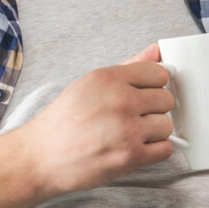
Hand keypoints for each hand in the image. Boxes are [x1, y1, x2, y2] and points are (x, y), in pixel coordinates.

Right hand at [18, 44, 176, 196]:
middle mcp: (120, 100)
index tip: (144, 94)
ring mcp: (126, 129)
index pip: (159, 73)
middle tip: (134, 117)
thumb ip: (128, 67)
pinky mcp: (130, 156)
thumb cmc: (64, 121)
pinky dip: (154, 151)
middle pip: (166, 99)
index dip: (153, 86)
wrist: (41, 157)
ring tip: (131, 135)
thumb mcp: (90, 84)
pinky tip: (135, 148)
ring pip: (167, 125)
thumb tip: (156, 50)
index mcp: (109, 78)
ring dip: (153, 132)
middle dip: (153, 110)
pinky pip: (164, 149)